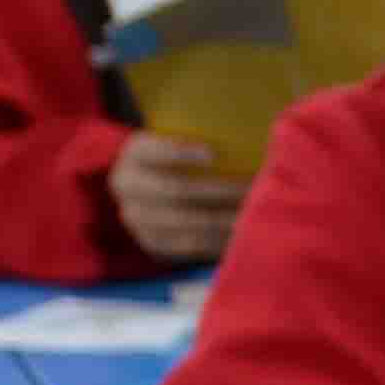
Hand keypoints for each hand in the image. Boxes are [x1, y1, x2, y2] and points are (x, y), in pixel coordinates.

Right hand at [107, 128, 242, 264]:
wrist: (150, 189)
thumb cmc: (179, 157)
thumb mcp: (178, 137)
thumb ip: (201, 137)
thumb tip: (246, 136)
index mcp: (135, 154)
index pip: (154, 152)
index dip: (180, 154)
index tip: (212, 154)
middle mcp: (127, 187)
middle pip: (177, 191)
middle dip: (221, 191)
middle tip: (255, 189)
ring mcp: (136, 219)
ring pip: (187, 224)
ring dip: (226, 221)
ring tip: (256, 215)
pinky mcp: (152, 244)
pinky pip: (191, 247)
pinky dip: (221, 242)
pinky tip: (245, 234)